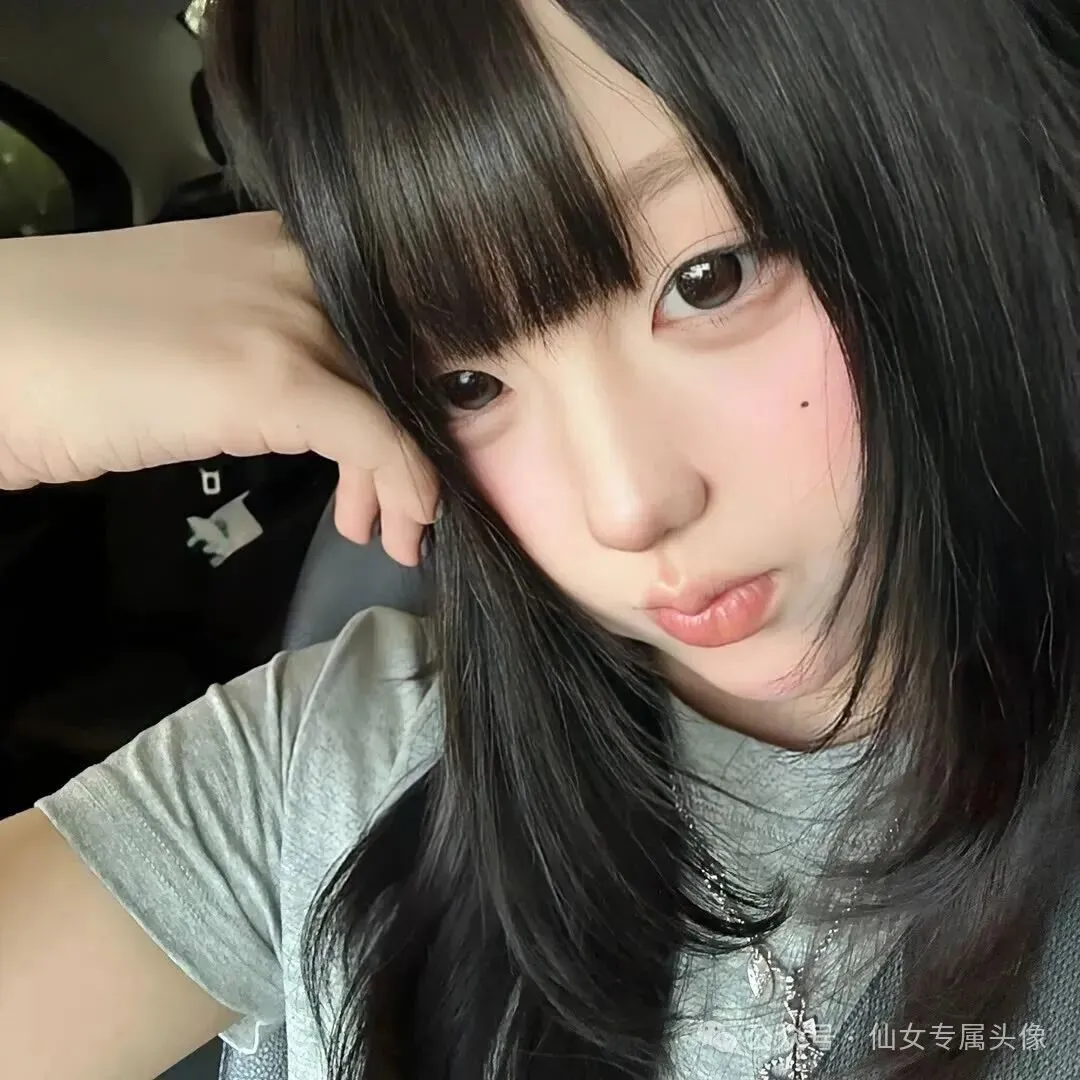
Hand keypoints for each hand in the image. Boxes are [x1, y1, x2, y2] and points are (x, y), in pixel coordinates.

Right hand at [0, 213, 436, 565]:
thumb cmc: (72, 350)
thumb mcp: (200, 329)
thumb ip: (268, 341)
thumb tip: (316, 400)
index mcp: (281, 245)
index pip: (390, 319)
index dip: (416, 390)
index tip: (407, 447)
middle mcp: (298, 266)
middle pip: (405, 363)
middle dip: (417, 441)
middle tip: (405, 506)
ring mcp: (286, 316)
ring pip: (398, 402)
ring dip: (410, 478)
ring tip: (392, 531)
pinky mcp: (271, 376)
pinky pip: (377, 437)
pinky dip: (407, 486)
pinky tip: (403, 526)